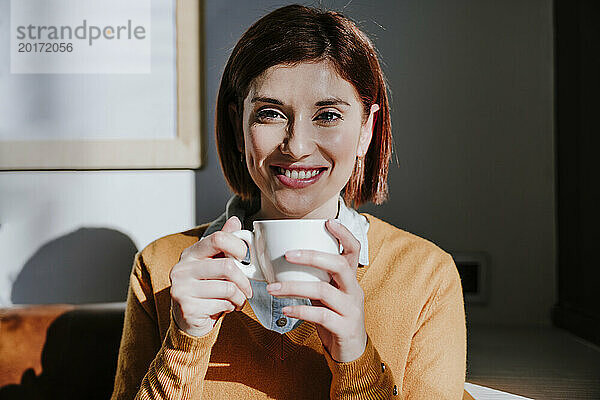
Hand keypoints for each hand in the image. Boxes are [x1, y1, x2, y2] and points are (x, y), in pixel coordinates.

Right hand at [169, 216, 252, 336]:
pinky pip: (222, 304)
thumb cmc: (205, 288)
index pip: (217, 238)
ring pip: (228, 288)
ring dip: (240, 297)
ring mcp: (182, 289)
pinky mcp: (187, 308)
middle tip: (248, 289)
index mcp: (190, 254)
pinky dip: (231, 307)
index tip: (244, 257)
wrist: (188, 319)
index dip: (238, 246)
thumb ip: (224, 243)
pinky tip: (227, 308)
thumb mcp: (214, 263)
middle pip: (227, 266)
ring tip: (238, 300)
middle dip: (244, 280)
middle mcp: (182, 269)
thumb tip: (235, 221)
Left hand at [266, 219, 366, 361]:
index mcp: (349, 279)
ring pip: (324, 290)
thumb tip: (283, 262)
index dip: (344, 234)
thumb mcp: (327, 296)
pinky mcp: (344, 327)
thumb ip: (314, 279)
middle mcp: (353, 290)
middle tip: (287, 255)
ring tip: (272, 288)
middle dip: (312, 256)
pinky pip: (320, 315)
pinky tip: (285, 310)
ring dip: (294, 287)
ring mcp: (351, 309)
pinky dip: (300, 310)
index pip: (353, 250)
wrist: (351, 352)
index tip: (328, 221)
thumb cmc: (334, 318)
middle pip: (339, 265)